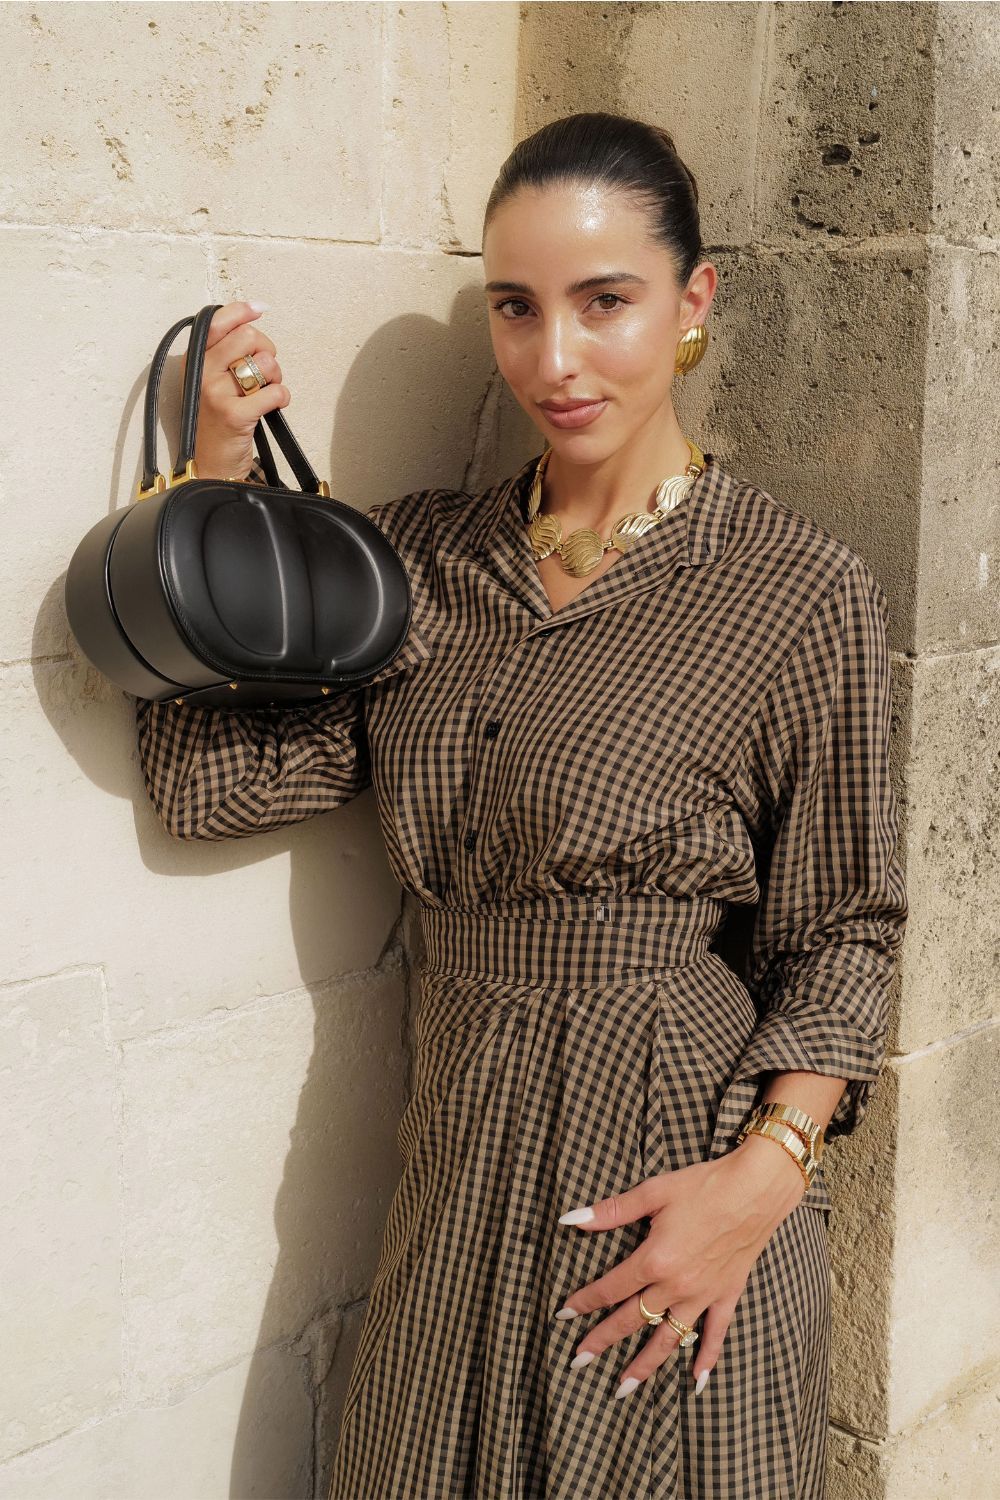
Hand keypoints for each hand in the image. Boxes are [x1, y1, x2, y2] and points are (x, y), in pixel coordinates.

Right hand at [178, 300, 291, 480]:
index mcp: (195, 361)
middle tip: (263, 372)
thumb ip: (227, 351)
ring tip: (264, 392)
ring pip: (265, 363)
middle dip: (267, 351)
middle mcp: (201, 373)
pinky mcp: (234, 415)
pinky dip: (281, 398)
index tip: (258, 310)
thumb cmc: (217, 421)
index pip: (217, 322)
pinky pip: (275, 393)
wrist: (211, 465)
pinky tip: (271, 407)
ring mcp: (215, 394)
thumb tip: (253, 312)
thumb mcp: (213, 380)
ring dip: (275, 377)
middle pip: (248, 337)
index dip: (241, 311)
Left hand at [553, 1136, 804, 1396]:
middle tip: (578, 1361)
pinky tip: (697, 1382)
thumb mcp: (653, 1192)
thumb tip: (571, 1219)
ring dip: (645, 1365)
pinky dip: (707, 1358)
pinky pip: (716, 1334)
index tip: (563, 1315)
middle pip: (632, 1320)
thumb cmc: (704, 1185)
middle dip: (603, 1341)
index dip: (584, 1301)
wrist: (756, 1189)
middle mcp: (676, 1286)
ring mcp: (703, 1295)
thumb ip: (612, 1211)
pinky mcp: (727, 1295)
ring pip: (669, 1339)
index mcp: (654, 1260)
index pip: (610, 1288)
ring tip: (624, 1387)